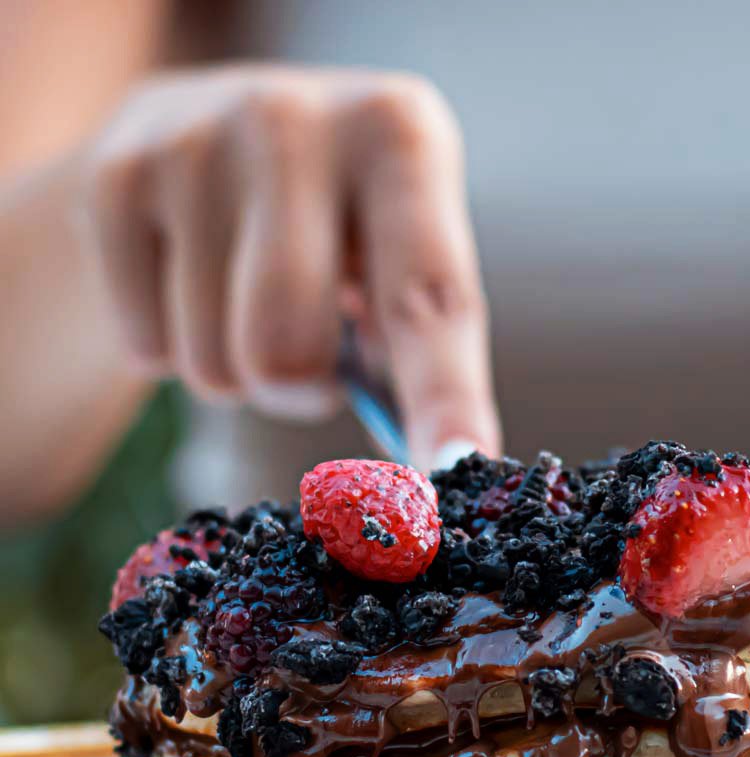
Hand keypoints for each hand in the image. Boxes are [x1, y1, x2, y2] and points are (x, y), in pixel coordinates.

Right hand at [76, 65, 498, 469]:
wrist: (203, 130)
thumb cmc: (336, 222)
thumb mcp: (396, 251)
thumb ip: (416, 347)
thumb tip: (430, 462)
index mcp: (401, 135)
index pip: (429, 295)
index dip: (446, 394)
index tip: (458, 465)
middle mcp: (297, 120)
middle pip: (288, 350)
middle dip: (300, 391)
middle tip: (310, 354)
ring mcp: (195, 142)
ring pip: (215, 365)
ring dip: (237, 373)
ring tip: (246, 300)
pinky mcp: (113, 175)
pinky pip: (147, 350)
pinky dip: (170, 352)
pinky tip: (187, 285)